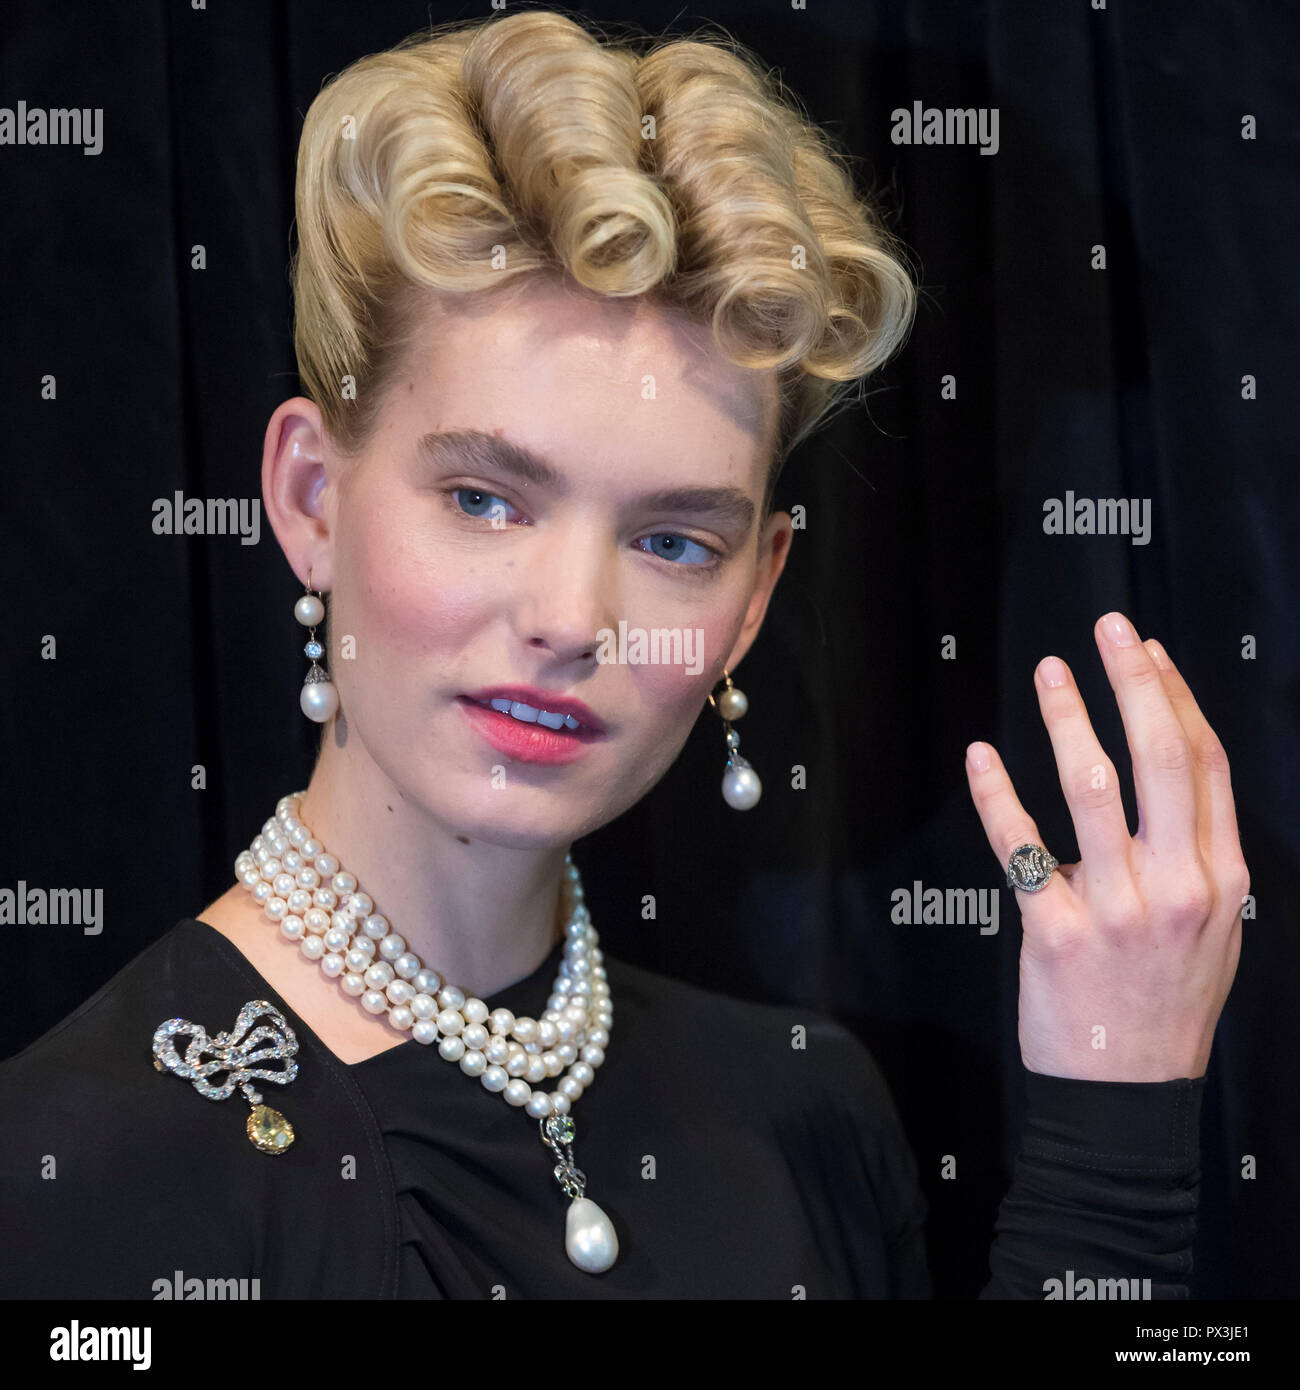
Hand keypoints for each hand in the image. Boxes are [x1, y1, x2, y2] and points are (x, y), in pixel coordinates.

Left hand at [965, 611, 1247, 1081]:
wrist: (1129, 1096)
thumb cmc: (1166, 1004)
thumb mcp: (1213, 931)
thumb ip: (1195, 857)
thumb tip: (1167, 778)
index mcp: (1220, 878)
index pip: (1205, 763)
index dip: (1176, 696)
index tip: (1149, 650)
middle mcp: (1178, 886)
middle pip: (1162, 758)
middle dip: (1135, 682)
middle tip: (1109, 628)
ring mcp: (1118, 909)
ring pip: (1093, 789)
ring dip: (1067, 719)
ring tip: (1047, 672)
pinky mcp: (1057, 932)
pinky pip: (1020, 848)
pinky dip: (996, 795)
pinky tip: (981, 755)